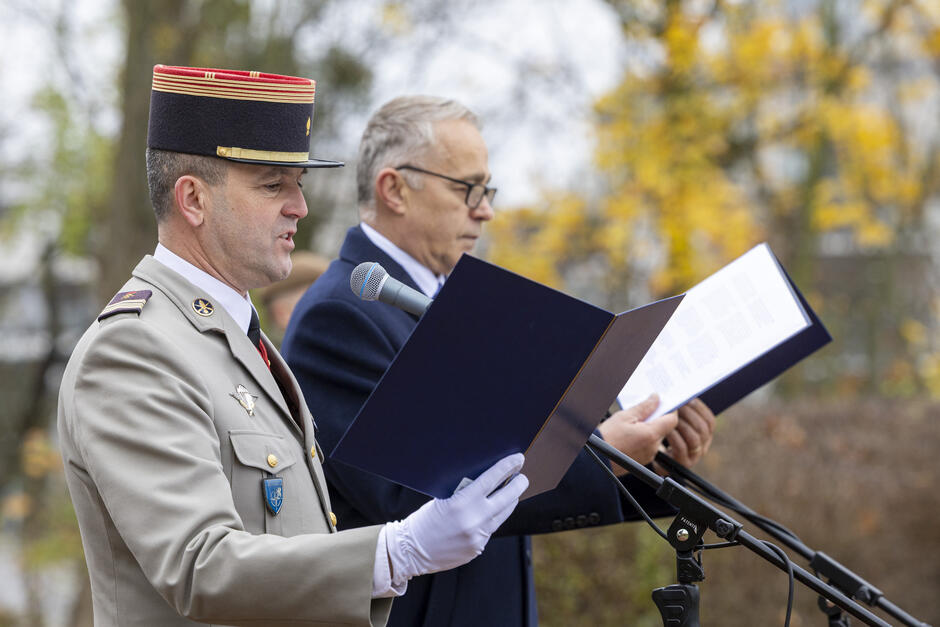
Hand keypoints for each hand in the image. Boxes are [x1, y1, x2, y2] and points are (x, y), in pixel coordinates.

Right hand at [385, 453, 527, 583]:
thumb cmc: (425, 519)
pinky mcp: (478, 547)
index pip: (492, 479)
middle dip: (518, 484)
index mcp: (461, 502)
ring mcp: (478, 536)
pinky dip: (493, 518)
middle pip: (508, 497)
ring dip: (509, 501)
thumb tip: (489, 479)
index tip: (518, 459)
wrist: (412, 551)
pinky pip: (492, 528)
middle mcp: (474, 520)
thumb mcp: (443, 499)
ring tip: (511, 491)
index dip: (508, 466)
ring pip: (504, 513)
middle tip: (522, 476)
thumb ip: (466, 491)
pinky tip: (491, 511)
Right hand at [597, 394, 678, 471]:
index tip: (662, 402)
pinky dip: (644, 438)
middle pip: (664, 428)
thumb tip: (656, 398)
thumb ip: (644, 407)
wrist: (597, 460)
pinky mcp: (644, 460)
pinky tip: (630, 435)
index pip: (672, 420)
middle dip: (656, 418)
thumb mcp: (624, 416)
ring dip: (649, 428)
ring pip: (656, 436)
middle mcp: (654, 447)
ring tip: (631, 425)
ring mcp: (649, 455)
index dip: (670, 409)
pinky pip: (649, 445)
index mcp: (651, 434)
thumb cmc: (607, 438)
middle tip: (641, 412)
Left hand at [660, 397, 714, 469]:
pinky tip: (666, 429)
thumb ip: (680, 411)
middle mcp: (702, 446)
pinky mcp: (682, 463)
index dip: (700, 408)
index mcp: (704, 435)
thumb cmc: (664, 436)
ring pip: (694, 438)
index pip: (710, 421)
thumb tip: (679, 393)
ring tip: (670, 415)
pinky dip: (674, 436)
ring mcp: (694, 456)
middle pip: (703, 428)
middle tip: (676, 405)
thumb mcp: (675, 423)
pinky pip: (681, 448)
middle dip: (689, 414)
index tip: (688, 398)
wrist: (653, 458)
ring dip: (681, 424)